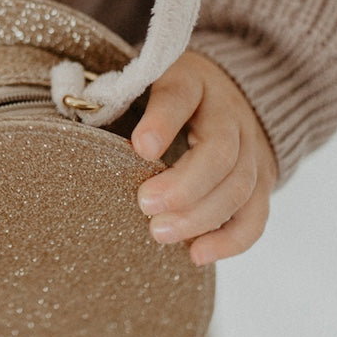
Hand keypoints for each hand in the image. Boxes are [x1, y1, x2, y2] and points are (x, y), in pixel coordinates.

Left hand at [131, 50, 276, 264]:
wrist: (230, 96)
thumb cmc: (169, 97)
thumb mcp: (146, 83)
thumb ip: (118, 101)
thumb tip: (74, 125)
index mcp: (193, 81)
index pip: (181, 96)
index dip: (163, 122)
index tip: (140, 148)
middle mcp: (229, 114)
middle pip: (221, 151)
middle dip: (184, 185)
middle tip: (146, 205)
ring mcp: (252, 149)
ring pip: (240, 185)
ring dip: (201, 216)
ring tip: (160, 233)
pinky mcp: (262, 181)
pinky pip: (255, 215)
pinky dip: (230, 240)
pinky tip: (197, 254)